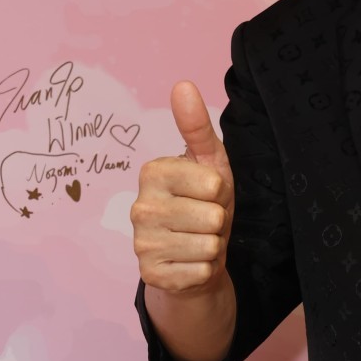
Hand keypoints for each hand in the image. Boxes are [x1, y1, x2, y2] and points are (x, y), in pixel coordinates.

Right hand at [131, 81, 234, 293]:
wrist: (193, 257)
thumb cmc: (203, 205)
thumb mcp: (209, 164)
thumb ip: (197, 127)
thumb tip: (183, 85)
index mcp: (152, 173)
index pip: (214, 184)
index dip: (220, 193)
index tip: (206, 195)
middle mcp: (140, 207)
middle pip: (213, 217)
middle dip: (217, 222)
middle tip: (203, 222)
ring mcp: (142, 244)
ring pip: (209, 245)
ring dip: (212, 246)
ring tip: (198, 240)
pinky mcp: (151, 275)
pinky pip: (202, 271)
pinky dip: (205, 270)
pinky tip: (191, 262)